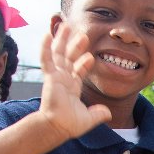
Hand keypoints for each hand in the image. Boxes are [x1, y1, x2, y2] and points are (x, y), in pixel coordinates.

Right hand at [37, 16, 110, 140]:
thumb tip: (108, 113)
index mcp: (72, 87)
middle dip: (76, 46)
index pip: (79, 70)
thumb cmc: (70, 124)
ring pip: (59, 54)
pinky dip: (45, 47)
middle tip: (83, 34)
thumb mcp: (89, 119)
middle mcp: (64, 79)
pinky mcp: (49, 76)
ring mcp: (56, 76)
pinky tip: (47, 34)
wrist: (58, 127)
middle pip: (69, 58)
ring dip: (63, 40)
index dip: (85, 62)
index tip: (91, 56)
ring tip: (67, 26)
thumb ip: (98, 114)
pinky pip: (46, 59)